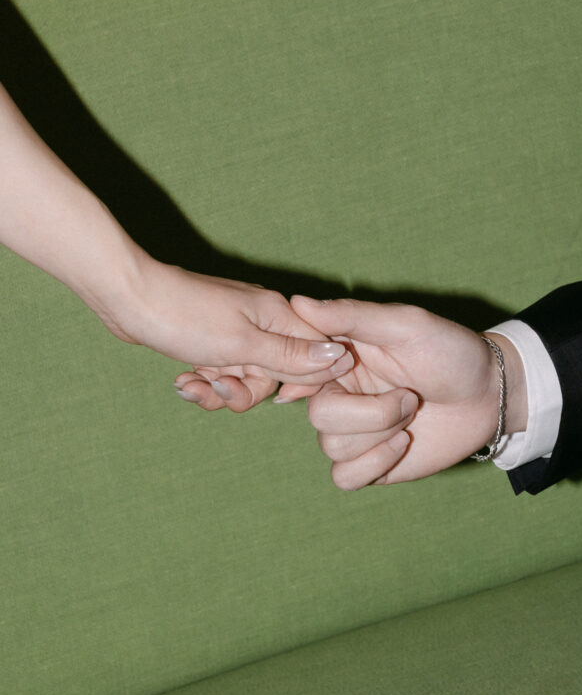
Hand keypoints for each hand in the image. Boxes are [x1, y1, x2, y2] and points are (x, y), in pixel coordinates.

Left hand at [105, 260, 353, 411]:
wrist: (127, 298)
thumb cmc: (184, 316)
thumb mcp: (243, 345)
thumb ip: (292, 357)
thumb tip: (342, 359)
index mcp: (278, 316)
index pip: (316, 356)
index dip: (302, 383)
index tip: (279, 396)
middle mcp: (263, 322)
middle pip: (278, 375)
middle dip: (247, 391)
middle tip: (219, 386)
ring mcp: (236, 332)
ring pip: (247, 379)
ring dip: (219, 391)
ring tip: (191, 385)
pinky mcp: (212, 341)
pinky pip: (223, 373)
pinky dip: (204, 383)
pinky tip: (183, 381)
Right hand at [287, 296, 527, 487]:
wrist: (490, 396)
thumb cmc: (450, 352)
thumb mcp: (405, 324)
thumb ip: (351, 316)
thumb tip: (296, 302)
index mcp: (337, 358)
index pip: (295, 367)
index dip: (317, 373)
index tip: (352, 363)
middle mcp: (338, 395)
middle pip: (319, 416)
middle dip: (372, 412)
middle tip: (408, 396)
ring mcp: (352, 432)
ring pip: (332, 447)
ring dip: (382, 432)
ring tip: (412, 414)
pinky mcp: (368, 464)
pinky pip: (344, 476)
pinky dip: (375, 463)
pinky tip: (403, 445)